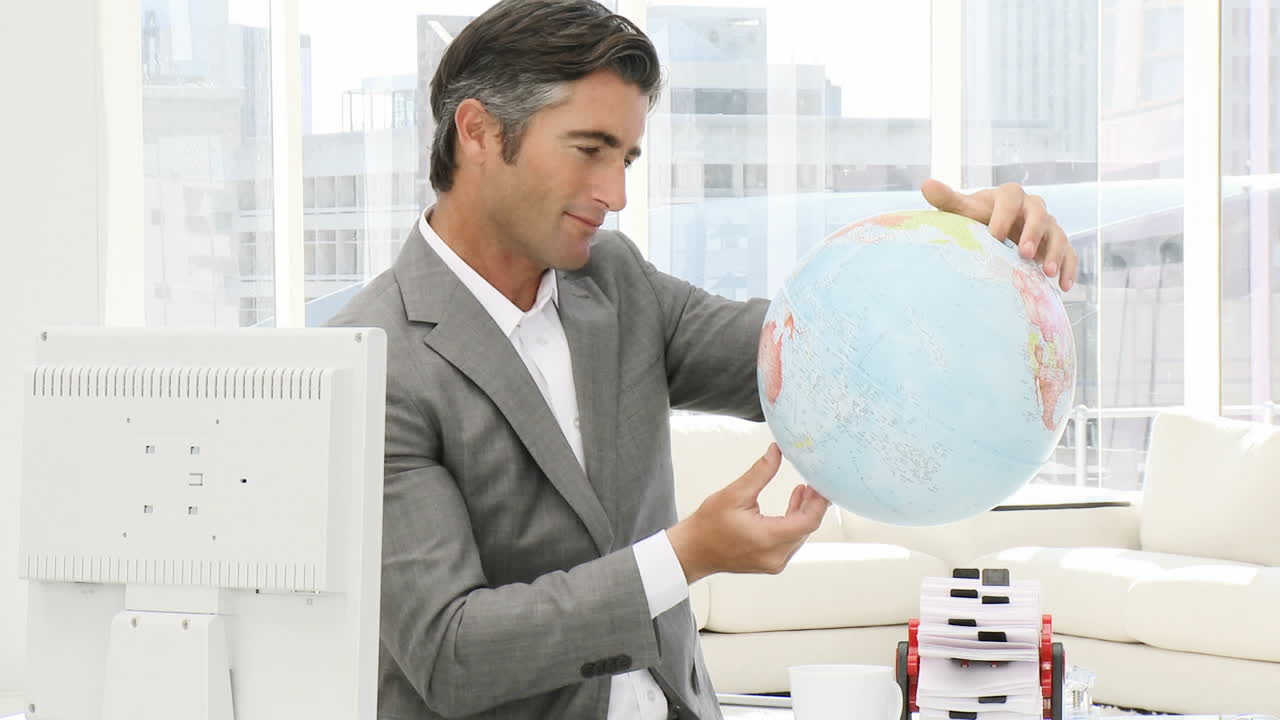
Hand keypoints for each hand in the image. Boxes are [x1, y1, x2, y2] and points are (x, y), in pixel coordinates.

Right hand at [666, 444, 830, 583]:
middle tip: (816, 481)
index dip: (819, 502)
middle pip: (807, 528)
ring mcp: (774, 562)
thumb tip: (776, 452)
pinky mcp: (772, 562)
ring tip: (806, 489)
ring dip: (805, 512)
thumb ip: (760, 473)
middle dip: (813, 504)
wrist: (693, 551)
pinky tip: (794, 504)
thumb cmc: (708, 526)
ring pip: (801, 535)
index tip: (822, 484)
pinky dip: (795, 523)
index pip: (808, 521)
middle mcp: (775, 556)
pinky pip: (792, 541)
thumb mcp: (734, 494)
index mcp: (767, 539)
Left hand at [921, 178, 1076, 291]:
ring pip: (1058, 234)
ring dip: (1055, 252)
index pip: (1011, 197)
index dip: (1004, 215)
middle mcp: (1032, 207)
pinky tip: (1064, 286)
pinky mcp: (1056, 243)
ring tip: (1048, 273)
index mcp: (1009, 196)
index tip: (993, 237)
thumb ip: (949, 200)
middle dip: (1033, 233)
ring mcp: (1048, 226)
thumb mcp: (963, 212)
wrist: (993, 235)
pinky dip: (1069, 267)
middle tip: (1024, 254)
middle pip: (1039, 214)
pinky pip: (1070, 253)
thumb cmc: (976, 220)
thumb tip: (926, 184)